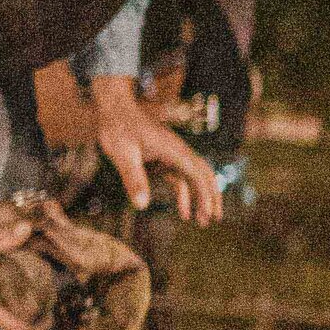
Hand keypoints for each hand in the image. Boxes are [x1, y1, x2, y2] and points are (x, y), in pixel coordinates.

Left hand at [88, 74, 221, 222]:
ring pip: (195, 177)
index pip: (197, 174)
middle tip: (215, 219)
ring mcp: (172, 154)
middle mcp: (178, 151)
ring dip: (201, 198)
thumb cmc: (117, 128)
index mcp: (173, 149)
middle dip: (212, 196)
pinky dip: (185, 194)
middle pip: (204, 174)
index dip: (205, 195)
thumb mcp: (122, 154)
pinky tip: (183, 212)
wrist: (114, 108)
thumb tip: (141, 205)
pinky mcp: (164, 158)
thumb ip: (133, 178)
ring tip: (202, 221)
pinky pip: (180, 178)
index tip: (207, 215)